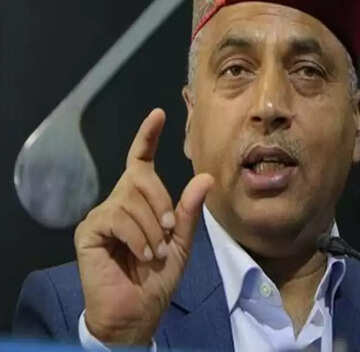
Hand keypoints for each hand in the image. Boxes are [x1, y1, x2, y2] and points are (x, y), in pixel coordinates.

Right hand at [74, 108, 213, 344]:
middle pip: (141, 178)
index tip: (159, 114)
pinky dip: (137, 237)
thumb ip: (189, 211)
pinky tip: (141, 255)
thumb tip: (205, 177)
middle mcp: (118, 202)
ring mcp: (101, 215)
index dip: (148, 137)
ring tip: (154, 254)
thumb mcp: (182, 243)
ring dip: (152, 230)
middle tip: (170, 232)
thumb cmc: (157, 279)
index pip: (141, 162)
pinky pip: (117, 218)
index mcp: (140, 202)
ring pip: (131, 200)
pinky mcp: (88, 231)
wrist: (137, 311)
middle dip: (162, 203)